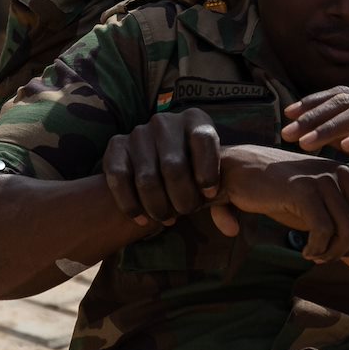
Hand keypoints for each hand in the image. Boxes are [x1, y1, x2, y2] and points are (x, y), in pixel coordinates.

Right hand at [100, 108, 220, 228]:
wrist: (156, 160)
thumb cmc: (193, 170)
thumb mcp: (211, 175)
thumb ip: (224, 200)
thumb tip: (232, 229)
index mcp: (195, 120)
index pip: (204, 141)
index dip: (208, 172)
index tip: (209, 195)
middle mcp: (165, 122)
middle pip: (174, 166)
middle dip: (182, 198)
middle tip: (186, 212)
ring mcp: (139, 132)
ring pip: (147, 178)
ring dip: (158, 206)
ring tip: (167, 219)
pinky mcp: (116, 145)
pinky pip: (119, 178)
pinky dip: (130, 204)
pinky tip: (142, 219)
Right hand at [218, 144, 348, 272]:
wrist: (241, 171)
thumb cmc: (281, 195)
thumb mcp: (318, 218)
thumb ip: (344, 241)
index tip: (338, 249)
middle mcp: (344, 174)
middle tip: (326, 257)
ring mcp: (325, 180)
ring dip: (333, 253)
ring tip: (315, 255)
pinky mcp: (304, 190)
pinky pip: (324, 230)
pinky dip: (317, 248)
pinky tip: (304, 250)